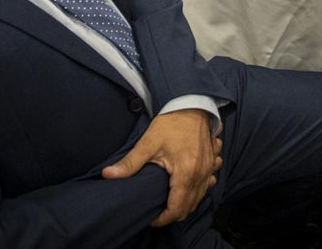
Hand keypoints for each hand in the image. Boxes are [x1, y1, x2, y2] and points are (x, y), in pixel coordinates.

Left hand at [102, 109, 221, 225]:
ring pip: (200, 197)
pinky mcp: (213, 161)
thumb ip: (130, 162)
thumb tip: (108, 175)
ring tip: (169, 198)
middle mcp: (202, 174)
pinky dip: (198, 188)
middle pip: (189, 207)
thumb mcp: (148, 142)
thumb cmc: (172, 122)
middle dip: (173, 213)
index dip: (162, 219)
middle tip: (157, 209)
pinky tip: (187, 183)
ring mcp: (210, 168)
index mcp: (186, 174)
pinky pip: (209, 184)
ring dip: (186, 202)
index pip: (176, 209)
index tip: (151, 217)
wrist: (192, 103)